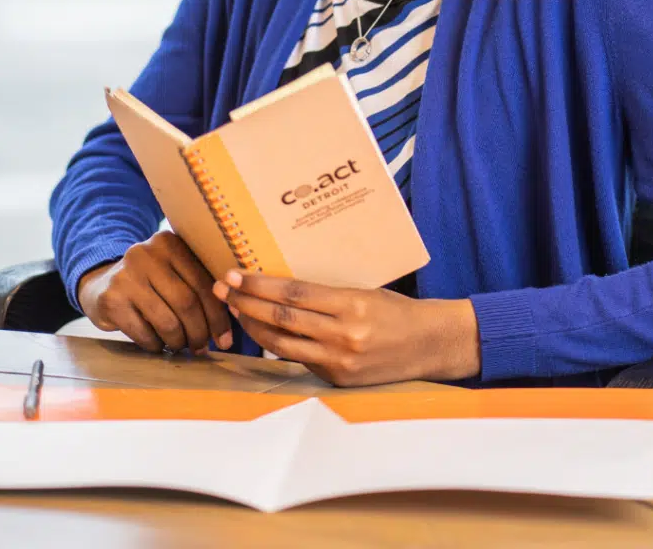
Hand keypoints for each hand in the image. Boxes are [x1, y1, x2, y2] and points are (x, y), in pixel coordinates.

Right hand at [78, 231, 232, 353]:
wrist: (101, 284)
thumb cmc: (150, 283)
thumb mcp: (173, 271)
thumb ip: (199, 285)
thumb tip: (232, 321)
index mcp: (170, 243)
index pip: (203, 283)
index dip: (218, 316)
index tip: (226, 339)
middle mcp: (147, 254)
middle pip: (187, 302)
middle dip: (199, 331)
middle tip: (202, 347)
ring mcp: (126, 276)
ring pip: (167, 321)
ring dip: (178, 342)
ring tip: (181, 347)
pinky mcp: (110, 299)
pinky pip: (144, 333)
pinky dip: (156, 345)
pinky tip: (158, 345)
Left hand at [213, 271, 480, 386]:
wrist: (430, 344)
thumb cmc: (396, 310)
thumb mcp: (364, 291)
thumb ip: (325, 295)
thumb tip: (279, 288)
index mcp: (351, 304)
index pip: (293, 294)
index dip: (259, 285)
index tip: (234, 275)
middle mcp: (343, 334)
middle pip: (281, 319)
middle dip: (246, 303)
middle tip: (222, 288)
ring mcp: (339, 360)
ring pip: (282, 344)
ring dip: (253, 326)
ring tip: (235, 309)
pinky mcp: (337, 379)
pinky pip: (298, 360)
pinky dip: (276, 346)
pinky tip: (262, 333)